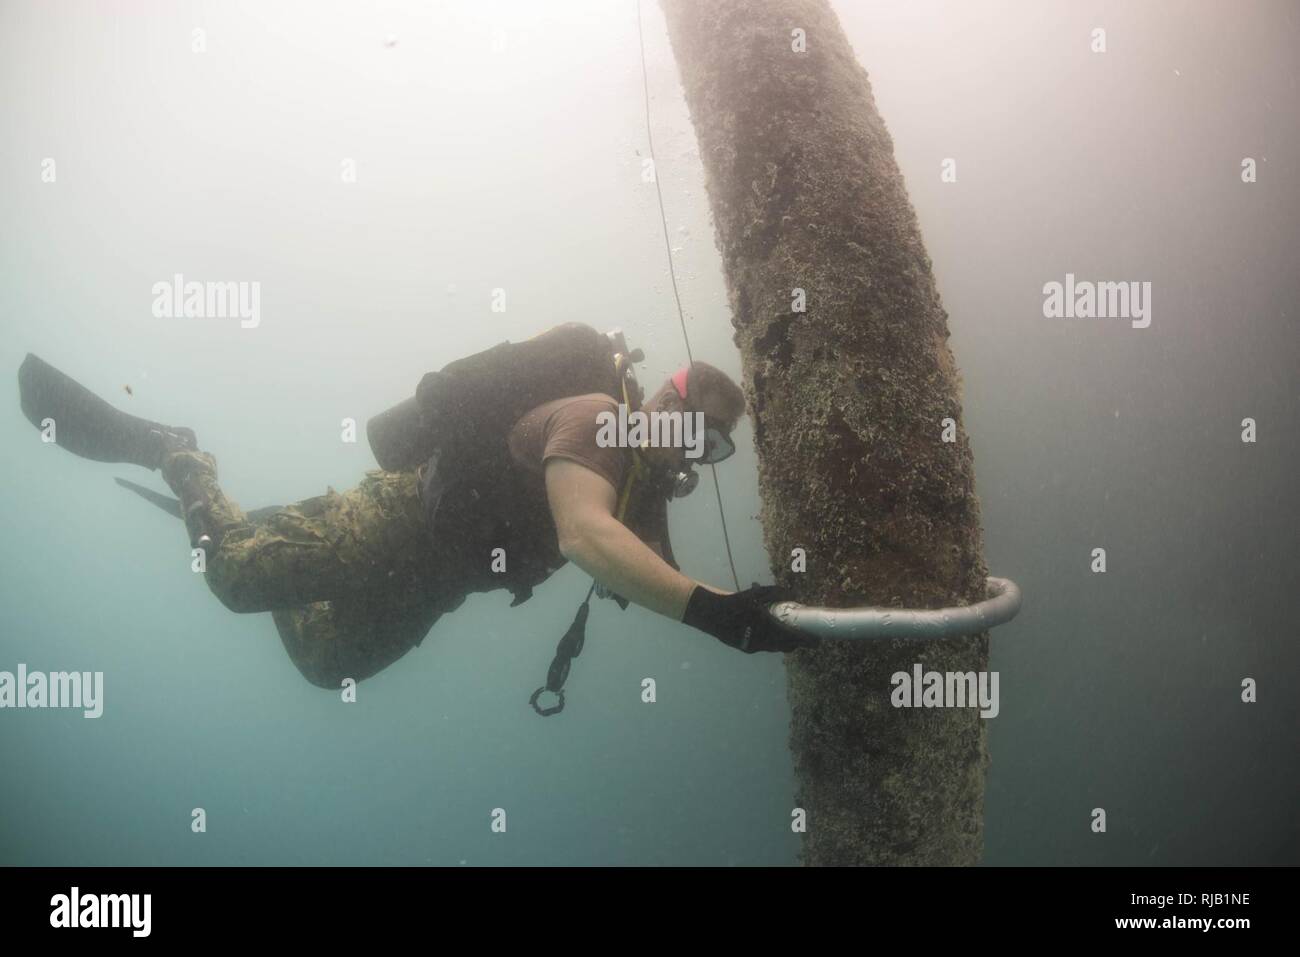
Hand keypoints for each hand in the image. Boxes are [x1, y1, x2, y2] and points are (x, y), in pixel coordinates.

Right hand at [682, 583, 818, 653]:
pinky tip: (769, 632)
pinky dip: (771, 641)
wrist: (711, 615)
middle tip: (805, 636)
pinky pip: (765, 647)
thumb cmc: (735, 602)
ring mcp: (754, 647)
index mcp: (768, 627)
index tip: (818, 641)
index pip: (793, 638)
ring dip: (784, 643)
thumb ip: (776, 593)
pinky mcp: (747, 648)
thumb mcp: (756, 593)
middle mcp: (763, 641)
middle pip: (787, 646)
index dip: (807, 640)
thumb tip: (793, 594)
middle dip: (797, 643)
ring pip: (775, 648)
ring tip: (789, 633)